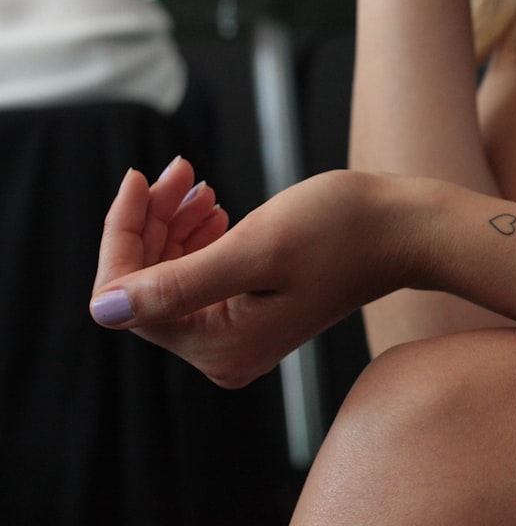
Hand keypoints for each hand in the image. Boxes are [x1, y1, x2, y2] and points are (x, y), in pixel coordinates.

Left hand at [90, 162, 408, 386]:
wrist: (403, 230)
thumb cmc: (342, 232)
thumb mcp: (254, 250)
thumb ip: (177, 285)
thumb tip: (103, 310)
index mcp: (222, 347)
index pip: (129, 299)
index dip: (123, 235)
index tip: (140, 179)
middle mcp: (225, 353)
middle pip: (147, 287)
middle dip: (150, 224)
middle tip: (181, 171)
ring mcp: (238, 336)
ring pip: (169, 276)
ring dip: (172, 224)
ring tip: (198, 184)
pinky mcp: (251, 314)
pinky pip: (198, 277)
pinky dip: (196, 237)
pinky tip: (214, 207)